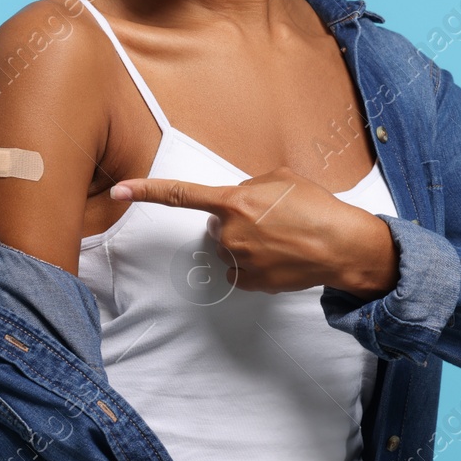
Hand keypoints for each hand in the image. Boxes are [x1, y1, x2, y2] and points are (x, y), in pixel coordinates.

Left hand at [109, 165, 399, 297]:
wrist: (342, 245)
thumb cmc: (316, 207)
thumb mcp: (282, 178)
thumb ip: (251, 185)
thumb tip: (241, 199)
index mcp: (233, 201)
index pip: (180, 195)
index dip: (146, 191)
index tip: (118, 191)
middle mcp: (228, 233)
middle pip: (218, 223)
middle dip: (238, 219)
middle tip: (274, 217)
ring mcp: (237, 261)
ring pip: (231, 247)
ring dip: (249, 242)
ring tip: (284, 237)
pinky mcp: (249, 282)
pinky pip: (241, 270)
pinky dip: (257, 263)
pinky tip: (281, 257)